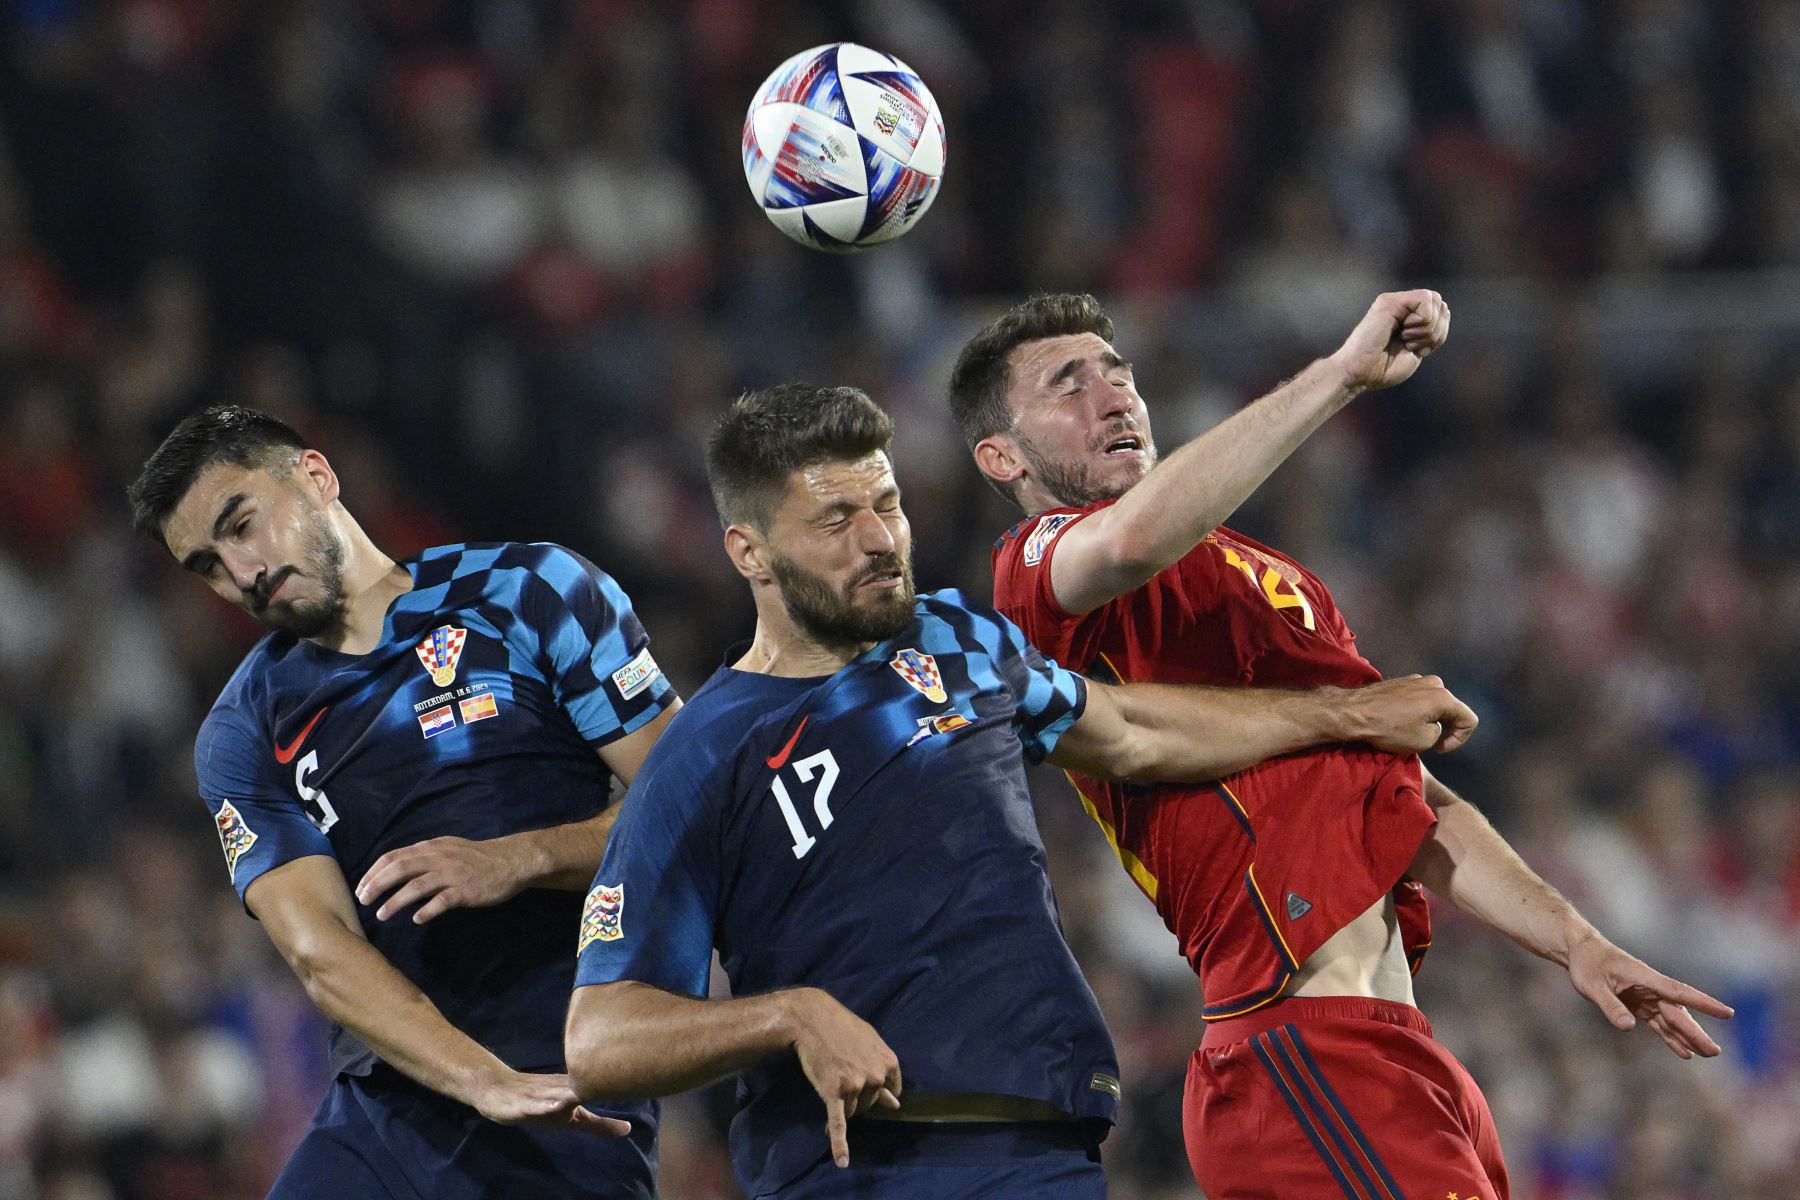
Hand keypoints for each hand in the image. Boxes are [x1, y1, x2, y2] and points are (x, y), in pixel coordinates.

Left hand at [356, 835, 529, 922]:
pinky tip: (417, 919)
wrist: (511, 861)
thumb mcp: (447, 849)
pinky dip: (428, 910)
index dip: (374, 872)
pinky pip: (443, 901)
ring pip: (417, 886)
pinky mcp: (466, 890)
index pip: (394, 856)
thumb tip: (397, 869)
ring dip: (396, 901)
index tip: (361, 888)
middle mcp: (438, 858)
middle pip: (400, 869)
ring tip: (382, 915)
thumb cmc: (477, 857)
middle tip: (363, 901)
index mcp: (431, 848)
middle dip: (377, 885)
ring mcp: (452, 874)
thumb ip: (424, 857)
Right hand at [473, 1069, 632, 1138]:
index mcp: (574, 1088)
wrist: (497, 1089)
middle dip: (601, 1082)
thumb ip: (598, 1124)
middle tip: (629, 1076)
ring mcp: (540, 1094)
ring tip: (591, 1093)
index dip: (620, 1080)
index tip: (646, 1076)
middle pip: (582, 1085)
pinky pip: (533, 1105)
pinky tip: (557, 1105)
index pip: (600, 1084)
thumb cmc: (539, 1101)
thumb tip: (628, 1130)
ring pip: (558, 1093)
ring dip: (575, 1093)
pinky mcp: (521, 1104)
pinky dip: (545, 1104)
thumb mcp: (569, 1117)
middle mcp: (560, 1087)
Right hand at [783, 988, 901, 1167]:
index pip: (889, 1091)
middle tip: (840, 1072)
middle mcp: (875, 1076)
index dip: (875, 1089)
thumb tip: (896, 1104)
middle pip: (869, 1102)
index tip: (862, 1080)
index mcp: (889, 1062)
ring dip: (842, 1104)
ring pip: (852, 1111)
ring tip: (829, 1079)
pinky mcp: (834, 1093)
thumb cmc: (843, 1028)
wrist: (813, 1019)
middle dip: (856, 1095)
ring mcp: (855, 1086)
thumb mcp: (871, 1043)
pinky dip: (840, 1144)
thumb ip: (885, 1072)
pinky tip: (842, 1161)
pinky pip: (838, 1123)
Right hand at [1329, 290, 1450, 393]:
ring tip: (1406, 341)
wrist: (1359, 375)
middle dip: (1436, 330)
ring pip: (1436, 300)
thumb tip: (1445, 309)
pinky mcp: (1389, 302)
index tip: (1418, 350)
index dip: (1439, 332)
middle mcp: (1401, 305)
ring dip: (1428, 328)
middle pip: (1441, 303)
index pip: (1441, 311)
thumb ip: (1432, 330)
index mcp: (1407, 317)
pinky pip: (1425, 300)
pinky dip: (1423, 322)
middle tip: (1413, 345)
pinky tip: (1404, 334)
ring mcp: (1395, 302)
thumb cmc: (1383, 369)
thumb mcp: (1418, 349)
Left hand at [1329, 674, 1477, 753]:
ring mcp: (1415, 679)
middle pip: (1451, 709)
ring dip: (1428, 719)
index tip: (1440, 749)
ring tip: (1411, 733)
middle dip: (1445, 728)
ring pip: (1434, 704)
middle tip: (1429, 744)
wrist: (1353, 712)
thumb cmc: (1389, 728)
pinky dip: (1415, 712)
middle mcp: (1433, 683)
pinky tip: (1399, 722)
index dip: (1459, 739)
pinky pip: (1418, 699)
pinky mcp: (1399, 682)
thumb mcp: (1424, 740)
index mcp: (1444, 696)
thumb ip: (1439, 733)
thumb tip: (1433, 726)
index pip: (1469, 719)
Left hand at [1565, 933, 1733, 1059]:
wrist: (1580, 951)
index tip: (1728, 1013)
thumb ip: (1610, 1006)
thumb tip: (1628, 1027)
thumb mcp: (1593, 985)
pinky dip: (1670, 1037)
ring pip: (1671, 1020)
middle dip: (1695, 1032)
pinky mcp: (1638, 1004)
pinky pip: (1658, 1023)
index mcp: (1646, 979)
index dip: (1704, 1003)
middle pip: (1678, 1013)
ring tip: (1706, 1054)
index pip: (1680, 993)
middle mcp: (1651, 989)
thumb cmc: (1587, 964)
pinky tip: (1684, 1052)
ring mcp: (1646, 997)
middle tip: (1715, 1052)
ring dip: (1687, 1037)